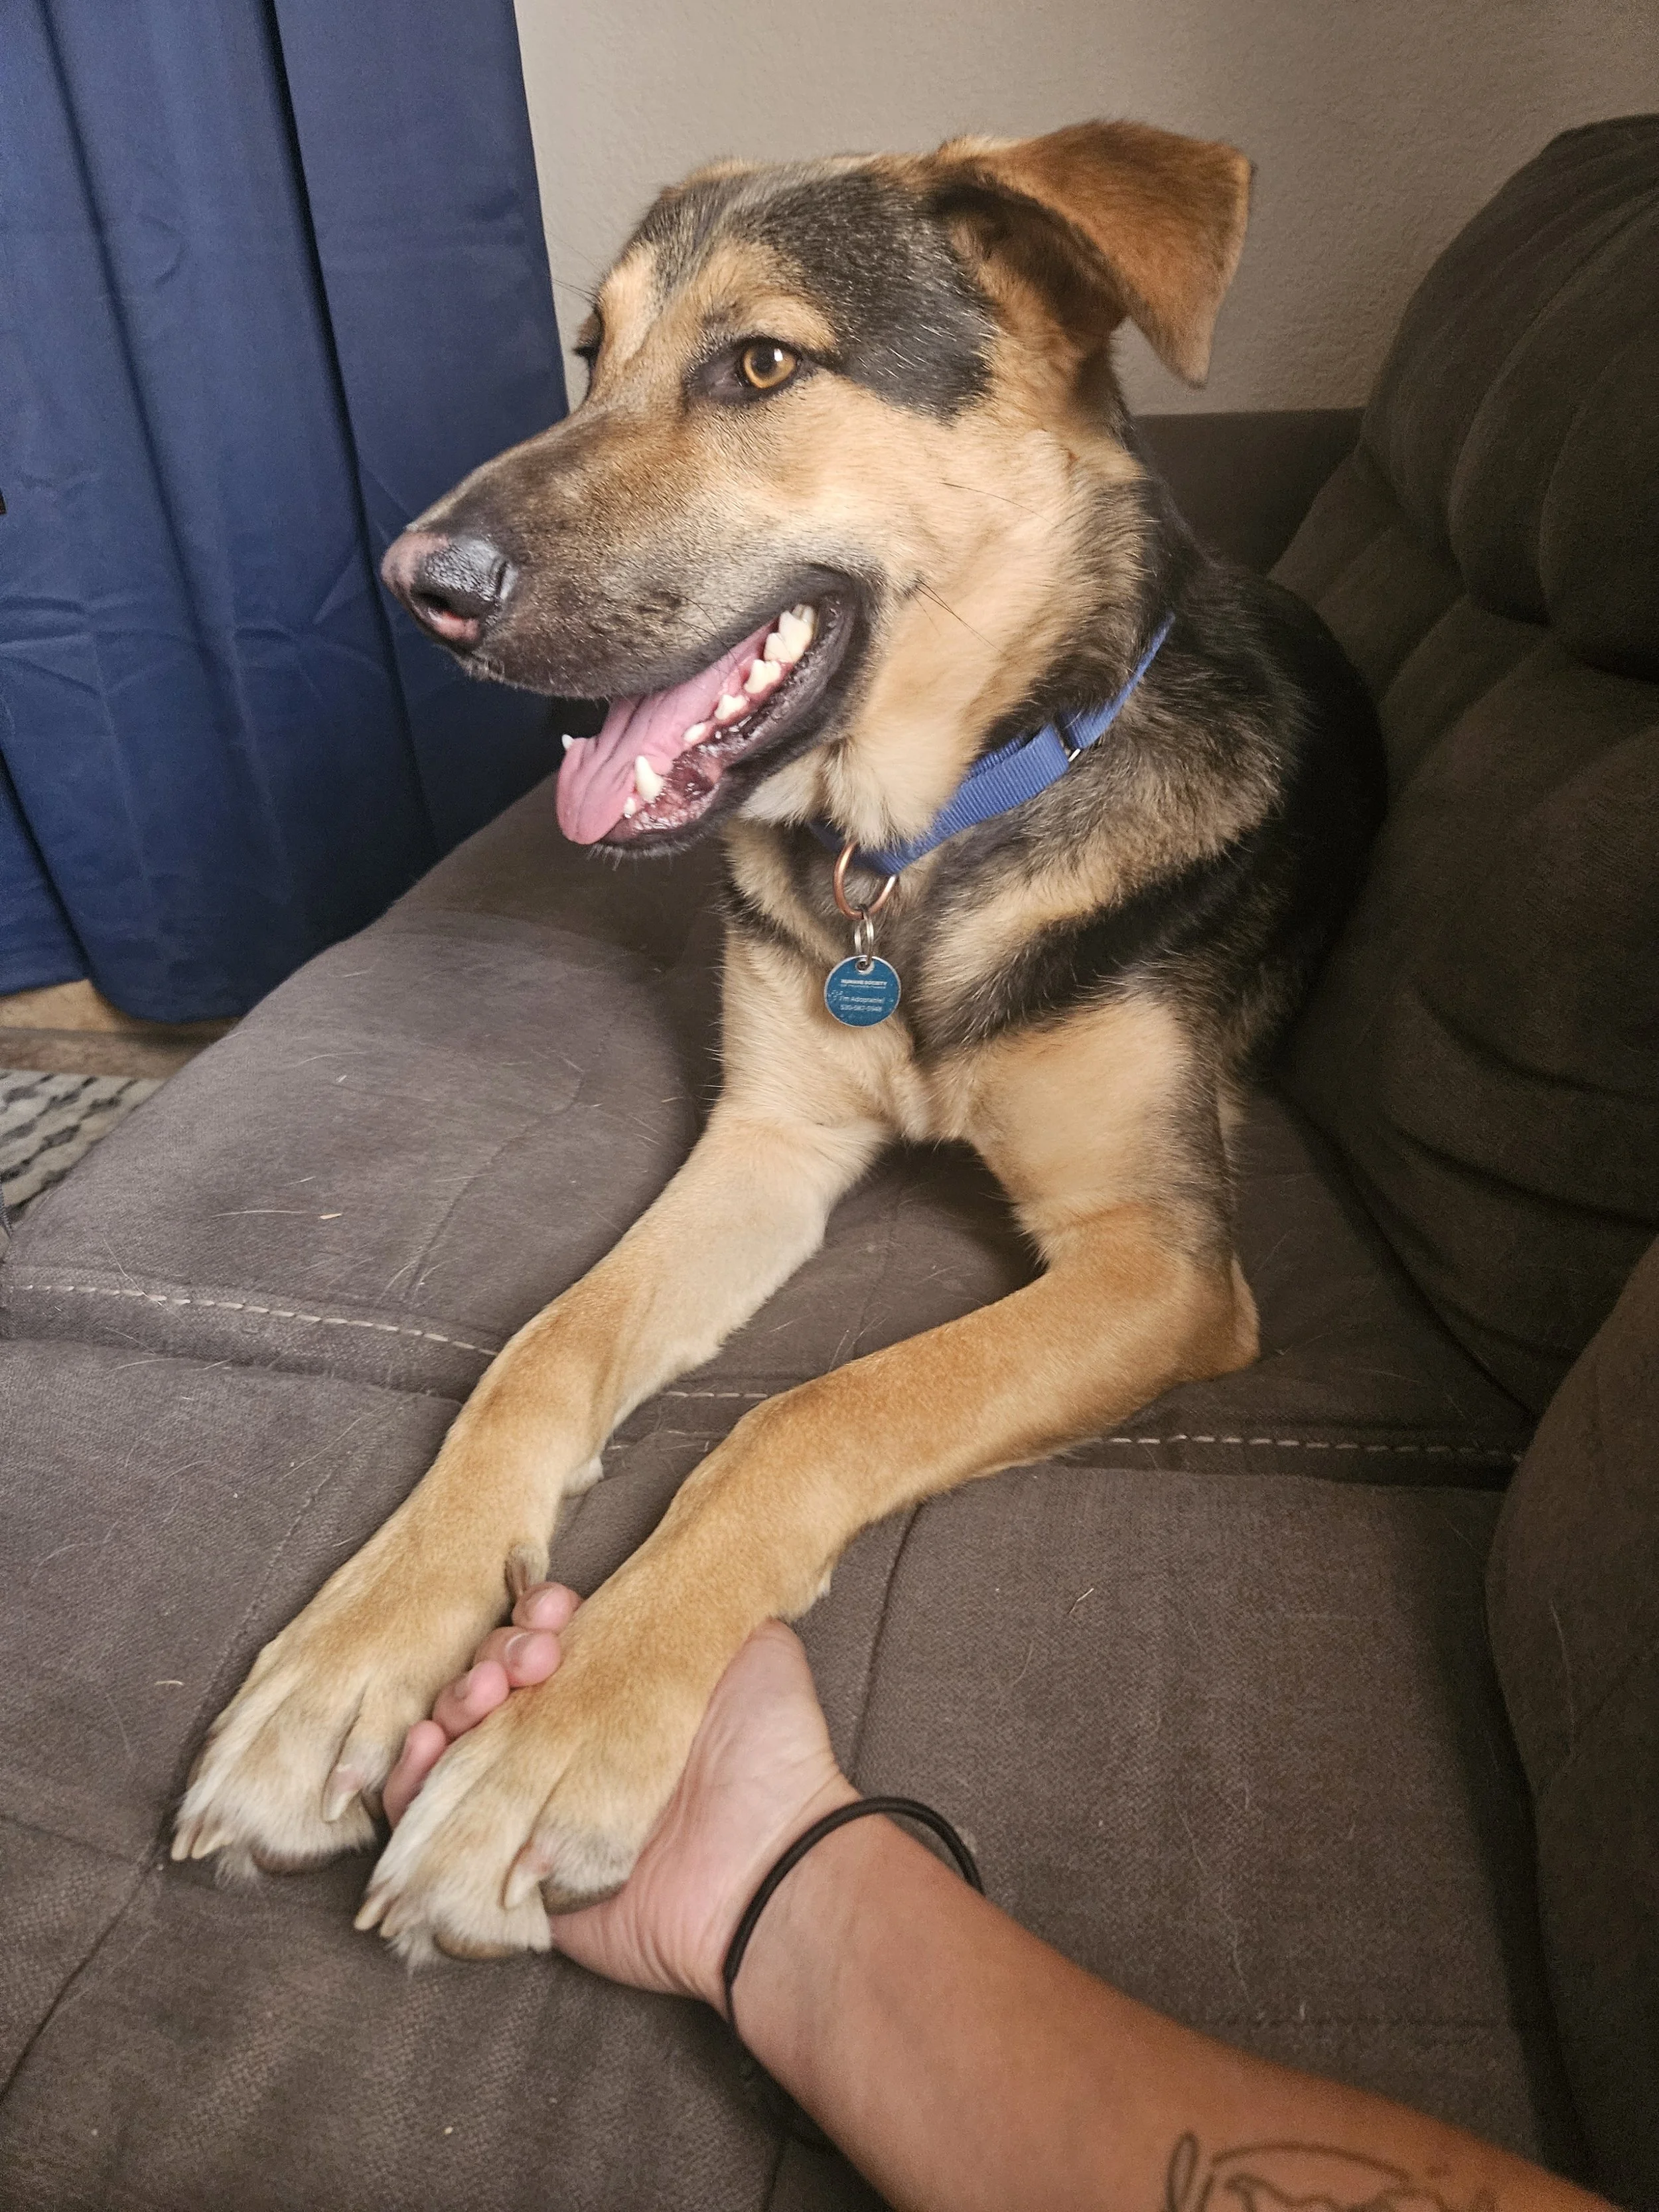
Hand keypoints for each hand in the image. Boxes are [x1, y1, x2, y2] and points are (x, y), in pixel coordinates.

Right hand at [383, 1584, 855, 2004]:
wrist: (773, 1860)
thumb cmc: (771, 1752)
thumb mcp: (752, 1648)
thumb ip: (709, 1606)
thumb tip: (688, 1562)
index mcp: (614, 1701)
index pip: (544, 1651)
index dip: (534, 1622)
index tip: (553, 1611)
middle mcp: (569, 1754)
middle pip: (493, 1694)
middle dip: (492, 1660)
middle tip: (527, 1662)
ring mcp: (535, 1811)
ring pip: (456, 1750)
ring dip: (450, 1710)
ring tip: (477, 1696)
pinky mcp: (509, 1872)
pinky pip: (434, 1829)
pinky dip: (413, 1784)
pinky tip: (425, 1746)